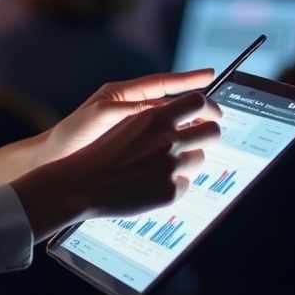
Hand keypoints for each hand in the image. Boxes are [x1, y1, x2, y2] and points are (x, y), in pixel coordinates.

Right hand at [11, 88, 222, 239]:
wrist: (81, 184)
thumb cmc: (101, 151)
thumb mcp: (127, 123)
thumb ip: (156, 118)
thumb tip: (185, 118)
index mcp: (156, 117)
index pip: (199, 102)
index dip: (210, 108)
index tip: (213, 114)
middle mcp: (168, 140)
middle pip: (212, 132)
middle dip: (208, 135)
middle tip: (199, 140)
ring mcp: (171, 167)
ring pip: (200, 160)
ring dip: (188, 161)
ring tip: (163, 165)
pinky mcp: (170, 192)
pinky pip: (186, 184)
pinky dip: (173, 184)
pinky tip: (152, 184)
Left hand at [39, 69, 219, 164]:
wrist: (58, 157)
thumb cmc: (75, 133)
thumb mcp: (100, 116)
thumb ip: (125, 110)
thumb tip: (153, 109)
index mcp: (123, 93)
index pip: (161, 83)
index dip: (187, 79)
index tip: (210, 74)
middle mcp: (131, 106)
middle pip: (171, 101)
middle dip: (195, 104)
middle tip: (218, 112)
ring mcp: (134, 125)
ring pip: (169, 120)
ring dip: (189, 123)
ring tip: (211, 129)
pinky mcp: (134, 143)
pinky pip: (160, 138)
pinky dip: (176, 141)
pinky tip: (190, 148)